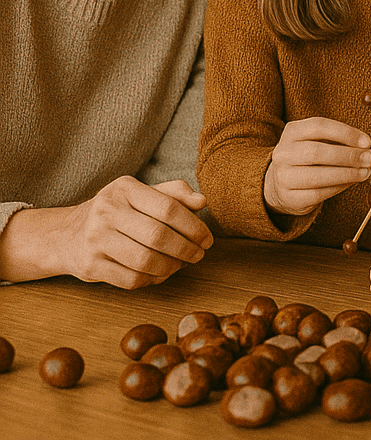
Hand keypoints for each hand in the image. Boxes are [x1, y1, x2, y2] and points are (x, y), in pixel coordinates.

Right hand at [46, 177, 211, 288]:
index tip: (207, 239)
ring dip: (171, 266)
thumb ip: (174, 193)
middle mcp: (107, 211)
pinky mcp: (90, 266)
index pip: (169, 207)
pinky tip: (161, 274)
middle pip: (159, 235)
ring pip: (145, 260)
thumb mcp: (141, 194)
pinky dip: (152, 280)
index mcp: (124, 188)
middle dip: (186, 249)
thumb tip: (202, 201)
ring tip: (181, 264)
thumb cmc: (117, 212)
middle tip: (199, 255)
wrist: (66, 235)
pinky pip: (130, 279)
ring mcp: (95, 239)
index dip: (194, 226)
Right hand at [264, 117, 370, 216]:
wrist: (281, 182)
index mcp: (292, 131)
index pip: (319, 126)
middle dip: (348, 155)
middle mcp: (283, 152)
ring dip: (347, 174)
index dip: (345, 133)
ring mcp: (283, 176)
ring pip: (317, 176)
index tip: (366, 141)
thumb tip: (369, 148)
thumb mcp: (318, 141)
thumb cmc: (308, 158)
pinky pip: (318, 194)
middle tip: (370, 158)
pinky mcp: (289, 197)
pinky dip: (339, 188)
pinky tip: (351, 182)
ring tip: (366, 172)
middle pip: (317, 152)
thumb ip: (341, 141)